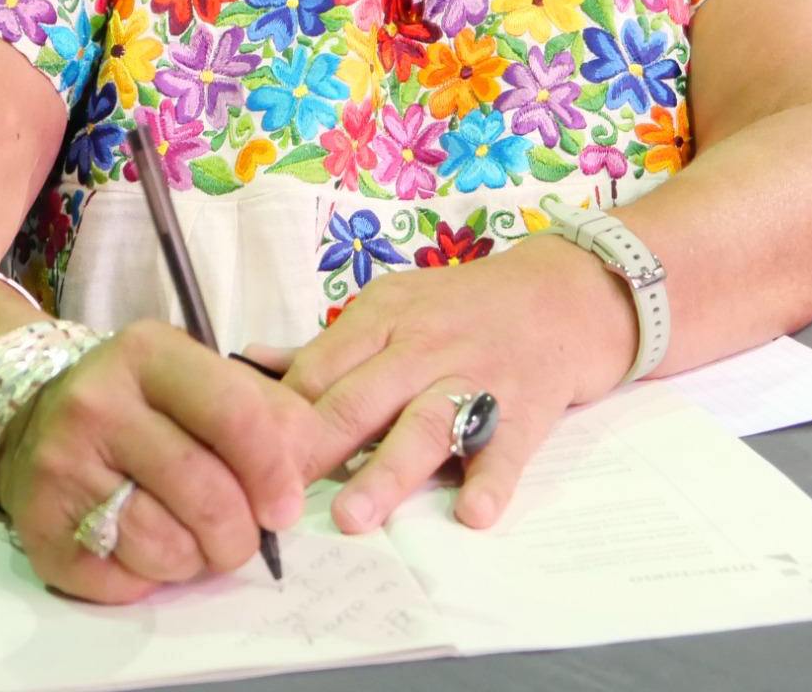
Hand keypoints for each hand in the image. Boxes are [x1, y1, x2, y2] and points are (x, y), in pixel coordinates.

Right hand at [0, 321, 315, 604]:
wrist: (34, 418)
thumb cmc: (142, 407)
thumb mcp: (204, 382)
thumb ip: (272, 415)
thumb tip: (316, 464)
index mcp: (148, 353)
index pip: (236, 415)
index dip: (275, 472)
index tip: (286, 507)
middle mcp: (96, 400)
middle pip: (207, 494)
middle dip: (239, 535)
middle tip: (238, 537)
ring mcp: (61, 462)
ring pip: (165, 545)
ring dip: (193, 560)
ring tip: (183, 537)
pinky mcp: (38, 522)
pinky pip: (122, 580)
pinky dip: (146, 578)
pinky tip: (138, 546)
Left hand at [247, 236, 634, 536]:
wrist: (566, 295)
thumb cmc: (463, 308)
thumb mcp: (391, 307)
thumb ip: (326, 345)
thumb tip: (250, 364)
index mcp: (381, 317)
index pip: (317, 370)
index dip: (280, 419)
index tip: (245, 460)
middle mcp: (423, 346)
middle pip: (359, 400)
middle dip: (315, 449)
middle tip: (277, 496)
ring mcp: (475, 378)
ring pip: (423, 426)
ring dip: (388, 472)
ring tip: (354, 516)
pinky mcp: (526, 411)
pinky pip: (505, 450)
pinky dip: (490, 481)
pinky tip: (472, 512)